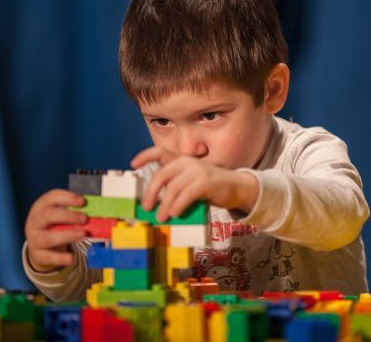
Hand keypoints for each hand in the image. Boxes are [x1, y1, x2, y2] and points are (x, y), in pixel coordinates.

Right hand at [24, 189, 87, 272]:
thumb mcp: (61, 214)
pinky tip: (71, 258)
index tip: (83, 201)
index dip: (67, 198)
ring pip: (47, 237)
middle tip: (85, 218)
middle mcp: (35, 221)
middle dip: (68, 216)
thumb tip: (97, 211)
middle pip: (47, 215)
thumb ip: (75, 211)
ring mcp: (34, 238)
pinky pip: (48, 257)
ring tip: (83, 234)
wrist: (38, 244)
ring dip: (67, 235)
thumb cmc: (54, 224)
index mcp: (41, 206)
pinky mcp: (38, 254)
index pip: (52, 197)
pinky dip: (60, 258)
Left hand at [131, 147, 258, 221]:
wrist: (238, 188)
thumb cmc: (211, 188)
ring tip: (162, 217)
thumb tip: (157, 205)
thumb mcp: (191, 184)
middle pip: (162, 174)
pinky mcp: (206, 182)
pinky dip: (178, 205)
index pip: (160, 152)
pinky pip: (186, 194)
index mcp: (182, 161)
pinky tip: (176, 213)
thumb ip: (176, 188)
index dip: (145, 156)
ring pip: (173, 187)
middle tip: (147, 207)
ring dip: (165, 204)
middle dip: (151, 192)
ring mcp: (197, 170)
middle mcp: (188, 162)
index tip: (132, 164)